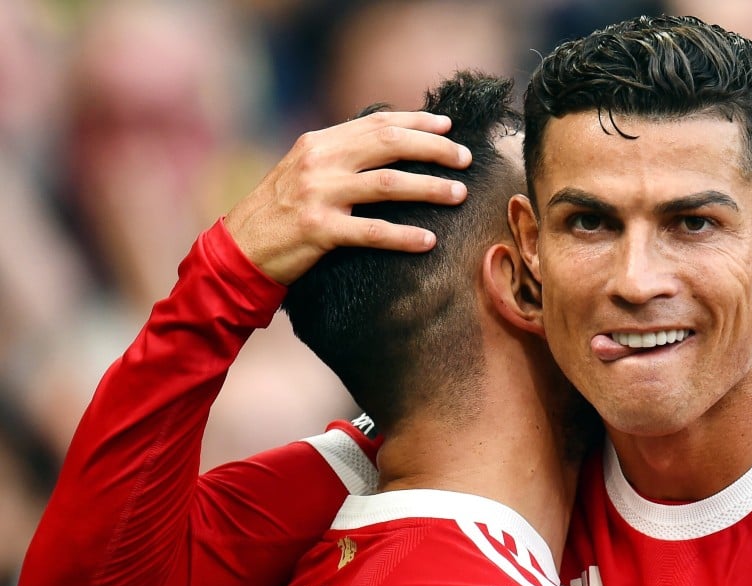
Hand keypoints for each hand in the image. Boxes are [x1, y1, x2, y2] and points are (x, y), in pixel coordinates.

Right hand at [224, 111, 470, 283]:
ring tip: (459, 194)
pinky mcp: (318, 230)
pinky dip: (404, 236)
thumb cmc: (278, 212)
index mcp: (319, 142)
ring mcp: (319, 195)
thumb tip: (390, 144)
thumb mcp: (303, 170)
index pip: (377, 123)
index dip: (417, 122)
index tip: (448, 128)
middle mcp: (320, 161)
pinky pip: (372, 232)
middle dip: (434, 150)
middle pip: (389, 145)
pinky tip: (429, 240)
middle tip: (465, 160)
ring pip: (388, 184)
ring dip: (430, 187)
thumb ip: (340, 156)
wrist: (238, 248)